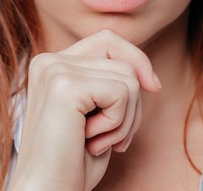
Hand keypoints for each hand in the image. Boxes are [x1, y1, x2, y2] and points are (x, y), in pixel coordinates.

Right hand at [6, 30, 161, 190]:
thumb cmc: (73, 162)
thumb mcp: (97, 114)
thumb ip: (111, 84)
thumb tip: (147, 75)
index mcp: (52, 64)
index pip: (108, 40)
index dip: (137, 61)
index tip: (153, 88)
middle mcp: (49, 61)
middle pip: (123, 60)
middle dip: (131, 103)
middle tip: (111, 136)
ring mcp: (54, 70)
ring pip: (128, 78)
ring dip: (125, 119)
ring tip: (97, 141)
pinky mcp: (65, 86)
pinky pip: (122, 93)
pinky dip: (118, 124)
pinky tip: (91, 142)